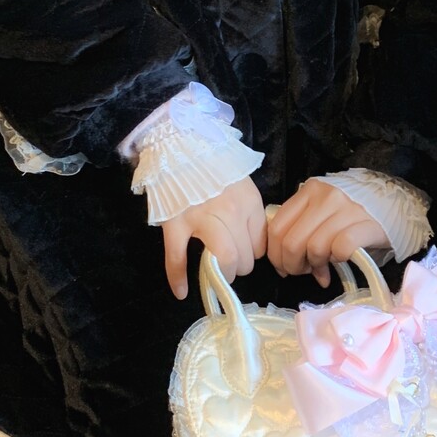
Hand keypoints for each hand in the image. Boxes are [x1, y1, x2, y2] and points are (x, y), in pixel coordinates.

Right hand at [161, 178, 266, 299]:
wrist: (178, 145)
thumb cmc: (211, 166)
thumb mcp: (241, 183)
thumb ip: (248, 210)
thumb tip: (254, 241)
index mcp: (249, 203)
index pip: (260, 246)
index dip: (252, 253)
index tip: (243, 251)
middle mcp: (230, 212)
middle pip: (245, 258)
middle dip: (238, 266)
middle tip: (228, 262)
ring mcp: (202, 218)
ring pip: (223, 260)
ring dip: (220, 274)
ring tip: (214, 273)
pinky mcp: (175, 223)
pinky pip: (178, 258)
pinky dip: (178, 278)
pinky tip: (181, 292)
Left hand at [267, 179, 386, 287]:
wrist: (394, 203)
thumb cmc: (352, 213)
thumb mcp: (321, 213)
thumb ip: (302, 230)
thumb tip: (285, 265)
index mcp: (308, 191)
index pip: (276, 228)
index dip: (275, 254)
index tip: (283, 267)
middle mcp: (325, 196)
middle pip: (292, 242)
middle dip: (293, 265)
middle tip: (303, 271)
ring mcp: (346, 208)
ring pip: (314, 247)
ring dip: (315, 265)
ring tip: (323, 267)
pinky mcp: (366, 224)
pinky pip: (341, 248)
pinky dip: (337, 260)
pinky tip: (341, 259)